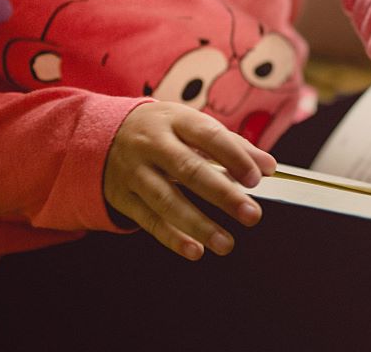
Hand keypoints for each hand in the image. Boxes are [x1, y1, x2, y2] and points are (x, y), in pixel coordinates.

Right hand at [104, 101, 275, 259]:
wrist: (102, 135)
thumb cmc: (163, 131)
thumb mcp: (191, 125)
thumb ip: (232, 145)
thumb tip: (268, 166)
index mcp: (175, 120)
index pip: (208, 136)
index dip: (233, 157)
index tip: (256, 178)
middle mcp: (152, 144)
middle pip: (189, 170)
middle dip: (222, 194)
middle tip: (251, 215)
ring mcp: (134, 171)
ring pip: (166, 200)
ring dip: (198, 224)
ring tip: (226, 243)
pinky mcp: (122, 197)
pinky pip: (148, 220)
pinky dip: (172, 237)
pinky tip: (195, 250)